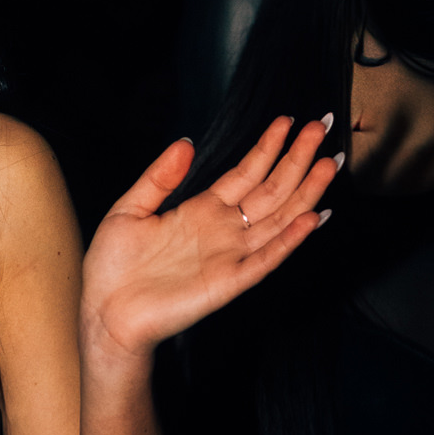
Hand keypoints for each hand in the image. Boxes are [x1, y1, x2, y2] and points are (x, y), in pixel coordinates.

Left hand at [81, 116, 337, 366]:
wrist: (105, 313)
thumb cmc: (112, 267)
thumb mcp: (129, 209)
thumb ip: (159, 177)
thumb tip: (186, 143)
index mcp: (200, 210)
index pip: (245, 173)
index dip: (268, 148)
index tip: (289, 121)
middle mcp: (222, 230)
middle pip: (270, 189)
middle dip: (296, 158)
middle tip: (320, 126)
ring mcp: (229, 255)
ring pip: (278, 218)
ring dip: (305, 191)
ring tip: (328, 163)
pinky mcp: (229, 281)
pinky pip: (266, 258)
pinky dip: (290, 239)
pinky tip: (312, 218)